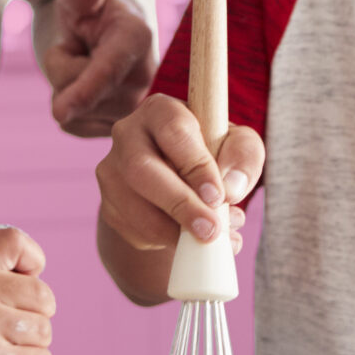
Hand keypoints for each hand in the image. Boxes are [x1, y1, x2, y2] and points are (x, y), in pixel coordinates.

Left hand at [42, 0, 155, 136]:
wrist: (112, 45)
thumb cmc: (94, 17)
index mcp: (138, 40)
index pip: (107, 70)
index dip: (83, 90)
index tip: (60, 112)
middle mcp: (144, 81)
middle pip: (77, 91)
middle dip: (64, 68)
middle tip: (83, 50)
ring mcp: (134, 112)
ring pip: (73, 113)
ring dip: (66, 89)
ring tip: (87, 70)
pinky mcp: (118, 131)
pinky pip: (72, 128)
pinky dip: (70, 110)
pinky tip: (87, 93)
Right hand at [98, 93, 264, 255]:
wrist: (184, 182)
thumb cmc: (215, 153)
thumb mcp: (238, 145)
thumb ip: (243, 157)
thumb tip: (231, 188)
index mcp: (160, 111)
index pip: (174, 131)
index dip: (196, 165)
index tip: (218, 196)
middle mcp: (128, 136)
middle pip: (141, 169)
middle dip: (179, 204)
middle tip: (210, 230)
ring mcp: (113, 172)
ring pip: (133, 206)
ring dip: (173, 231)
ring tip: (209, 241)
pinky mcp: (110, 206)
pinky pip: (133, 230)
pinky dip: (166, 243)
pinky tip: (191, 243)